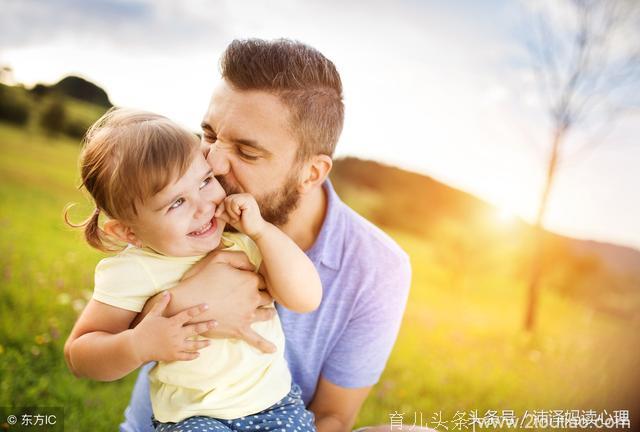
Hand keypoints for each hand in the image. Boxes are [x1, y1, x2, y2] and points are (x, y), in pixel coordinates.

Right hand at [131, 292, 216, 362]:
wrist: (136, 347)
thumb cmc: (144, 329)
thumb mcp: (152, 315)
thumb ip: (161, 304)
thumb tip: (167, 292)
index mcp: (172, 323)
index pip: (188, 314)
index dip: (198, 309)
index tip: (207, 305)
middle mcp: (176, 335)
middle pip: (195, 329)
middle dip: (207, 326)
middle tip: (216, 323)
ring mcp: (175, 346)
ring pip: (193, 345)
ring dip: (203, 343)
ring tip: (210, 342)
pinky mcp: (173, 355)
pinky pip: (186, 356)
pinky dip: (193, 355)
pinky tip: (198, 354)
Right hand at [137, 250, 276, 352]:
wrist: (186, 304)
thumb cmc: (201, 279)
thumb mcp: (219, 258)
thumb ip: (240, 257)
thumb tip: (253, 265)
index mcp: (250, 280)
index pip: (263, 279)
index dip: (257, 279)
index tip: (252, 280)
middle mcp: (253, 298)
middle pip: (267, 296)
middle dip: (265, 294)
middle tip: (260, 294)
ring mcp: (248, 315)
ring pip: (267, 314)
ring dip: (268, 312)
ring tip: (268, 312)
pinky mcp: (240, 329)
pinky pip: (256, 340)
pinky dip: (265, 345)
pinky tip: (272, 350)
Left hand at [215, 193, 265, 238]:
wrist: (256, 231)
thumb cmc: (245, 225)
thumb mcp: (231, 217)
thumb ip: (223, 213)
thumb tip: (213, 211)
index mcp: (242, 198)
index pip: (226, 199)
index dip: (221, 207)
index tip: (218, 215)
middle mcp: (245, 195)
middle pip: (226, 199)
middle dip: (227, 210)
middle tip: (235, 218)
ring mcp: (247, 197)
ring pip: (229, 200)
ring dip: (231, 211)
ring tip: (238, 217)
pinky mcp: (248, 200)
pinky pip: (234, 202)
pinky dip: (234, 211)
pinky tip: (241, 215)